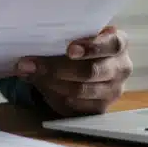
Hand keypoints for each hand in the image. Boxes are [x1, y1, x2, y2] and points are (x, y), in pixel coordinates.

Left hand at [15, 26, 131, 116]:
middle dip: (59, 68)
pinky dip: (58, 97)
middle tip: (35, 65)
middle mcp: (121, 67)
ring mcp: (114, 90)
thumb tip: (26, 62)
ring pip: (82, 90)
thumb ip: (56, 42)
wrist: (85, 68)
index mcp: (118, 43)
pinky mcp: (102, 108)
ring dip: (53, 83)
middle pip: (92, 71)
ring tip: (34, 75)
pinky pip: (78, 106)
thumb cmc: (79, 47)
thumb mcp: (73, 38)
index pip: (112, 44)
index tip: (70, 50)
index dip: (91, 47)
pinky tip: (47, 89)